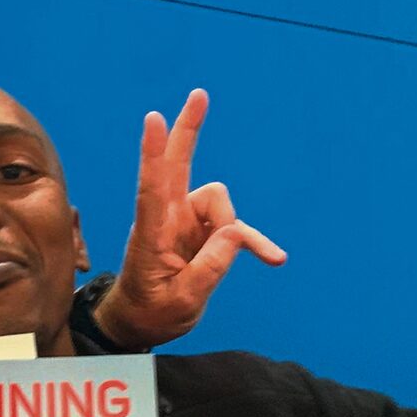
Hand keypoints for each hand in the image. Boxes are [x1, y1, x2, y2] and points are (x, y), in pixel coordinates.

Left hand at [94, 88, 285, 348]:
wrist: (142, 321)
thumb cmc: (151, 311)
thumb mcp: (182, 302)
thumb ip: (209, 269)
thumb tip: (234, 234)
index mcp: (150, 235)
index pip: (150, 189)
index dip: (152, 154)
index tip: (153, 119)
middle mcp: (166, 219)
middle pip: (176, 165)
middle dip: (188, 131)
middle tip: (199, 95)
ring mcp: (184, 222)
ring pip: (219, 202)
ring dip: (230, 229)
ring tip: (215, 266)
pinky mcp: (202, 232)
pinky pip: (235, 229)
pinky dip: (253, 243)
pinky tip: (274, 259)